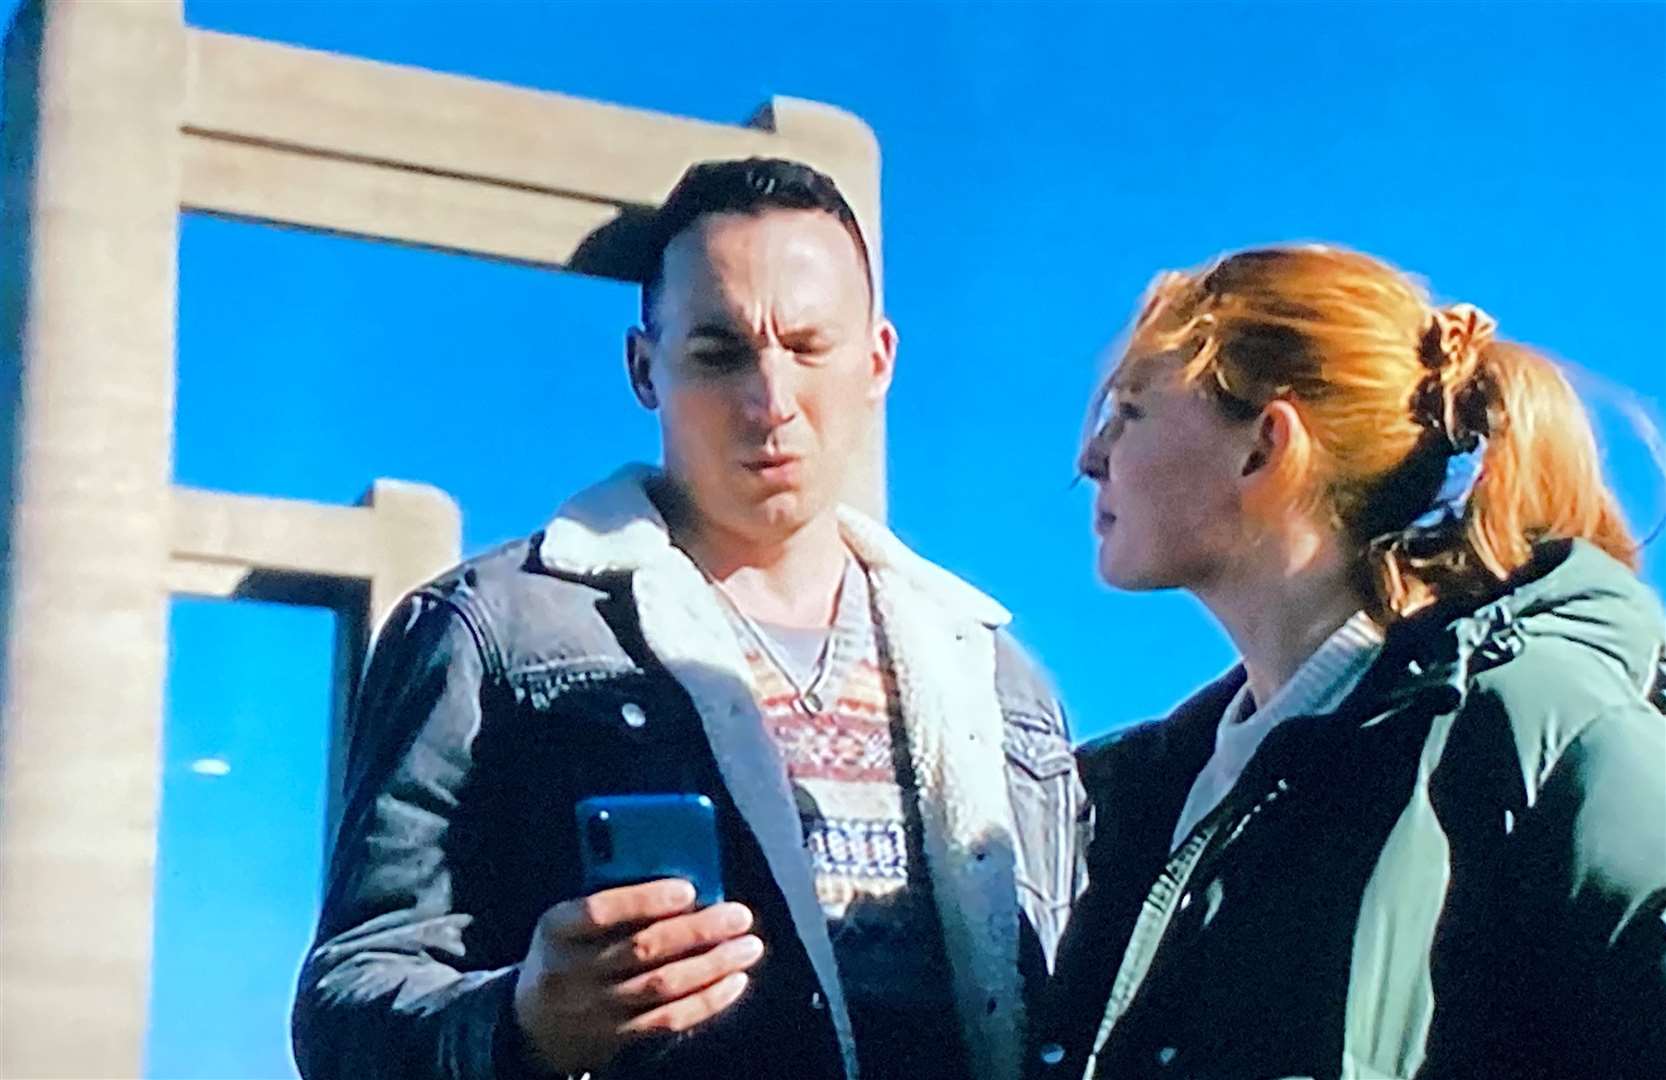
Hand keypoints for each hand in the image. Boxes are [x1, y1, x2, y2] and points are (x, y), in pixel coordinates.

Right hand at [511, 879, 762, 1075]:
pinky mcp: (617, 1038)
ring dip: (712, 965)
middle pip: (641, 950)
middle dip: (697, 931)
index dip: (644, 899)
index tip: (689, 888)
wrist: (533, 1022)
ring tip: (748, 946)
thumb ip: (613, 897)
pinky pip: (668, 1021)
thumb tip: (686, 883)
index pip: (598, 911)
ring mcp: (594, 1010)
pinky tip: (735, 981)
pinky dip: (707, 1001)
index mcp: (556, 928)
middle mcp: (571, 972)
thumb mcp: (569, 919)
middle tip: (739, 915)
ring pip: (661, 987)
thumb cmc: (568, 949)